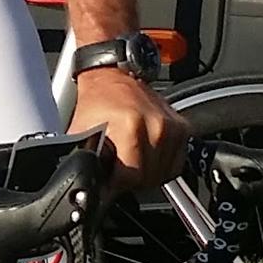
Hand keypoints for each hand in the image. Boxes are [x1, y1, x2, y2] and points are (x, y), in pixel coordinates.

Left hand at [69, 67, 190, 189]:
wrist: (111, 76)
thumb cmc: (96, 101)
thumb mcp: (80, 132)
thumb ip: (83, 161)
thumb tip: (88, 186)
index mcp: (131, 126)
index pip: (131, 178)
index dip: (116, 182)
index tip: (110, 175)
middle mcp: (157, 126)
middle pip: (148, 179)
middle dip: (132, 179)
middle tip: (119, 165)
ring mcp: (172, 128)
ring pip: (164, 174)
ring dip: (148, 173)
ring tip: (132, 158)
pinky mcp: (182, 128)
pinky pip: (176, 164)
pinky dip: (162, 164)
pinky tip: (147, 153)